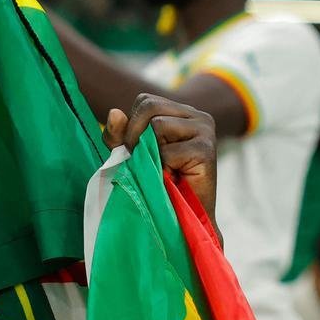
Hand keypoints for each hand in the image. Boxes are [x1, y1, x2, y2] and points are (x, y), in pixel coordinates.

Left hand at [103, 93, 218, 227]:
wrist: (183, 218)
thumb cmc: (157, 183)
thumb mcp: (131, 153)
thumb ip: (119, 134)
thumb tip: (113, 112)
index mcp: (182, 111)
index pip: (145, 101)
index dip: (131, 125)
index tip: (136, 150)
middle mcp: (198, 115)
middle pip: (149, 106)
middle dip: (134, 134)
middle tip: (144, 161)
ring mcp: (205, 130)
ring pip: (157, 125)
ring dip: (150, 152)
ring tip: (160, 169)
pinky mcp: (206, 149)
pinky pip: (167, 150)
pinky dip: (162, 167)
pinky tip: (172, 177)